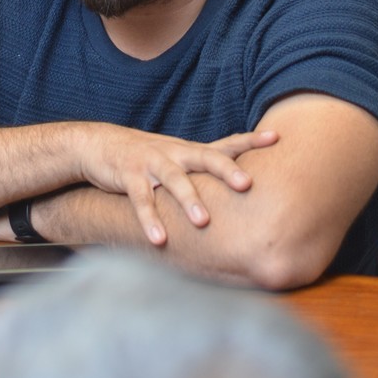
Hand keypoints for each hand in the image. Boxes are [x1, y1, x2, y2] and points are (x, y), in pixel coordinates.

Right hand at [76, 124, 278, 245]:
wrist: (101, 144)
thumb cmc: (150, 157)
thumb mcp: (180, 158)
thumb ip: (206, 169)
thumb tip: (245, 187)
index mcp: (191, 151)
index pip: (226, 144)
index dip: (251, 140)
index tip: (276, 137)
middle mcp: (176, 153)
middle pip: (205, 157)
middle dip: (226, 170)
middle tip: (246, 184)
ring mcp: (152, 163)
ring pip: (174, 180)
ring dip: (188, 200)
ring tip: (203, 221)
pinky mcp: (129, 176)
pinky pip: (141, 199)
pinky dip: (149, 220)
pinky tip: (159, 240)